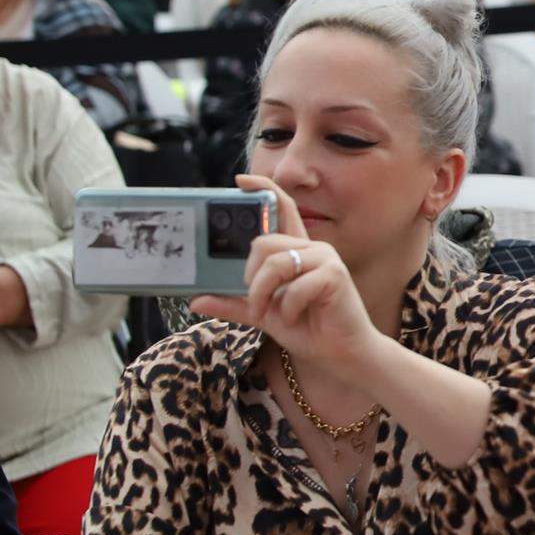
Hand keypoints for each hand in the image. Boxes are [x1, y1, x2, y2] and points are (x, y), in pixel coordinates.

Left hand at [187, 176, 381, 374]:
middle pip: (264, 242)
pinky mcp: (334, 275)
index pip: (282, 210)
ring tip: (269, 313)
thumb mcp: (261, 314)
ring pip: (275, 262)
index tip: (241, 182)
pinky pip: (294, 285)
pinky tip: (296, 317)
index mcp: (297, 251)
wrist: (339, 352)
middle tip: (255, 301)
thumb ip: (233, 304)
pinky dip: (287, 308)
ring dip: (263, 293)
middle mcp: (312, 248)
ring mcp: (325, 259)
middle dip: (250, 275)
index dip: (264, 190)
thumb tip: (195, 300)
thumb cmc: (306, 328)